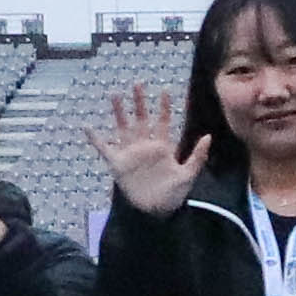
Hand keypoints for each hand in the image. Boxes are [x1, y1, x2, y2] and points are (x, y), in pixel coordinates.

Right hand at [96, 83, 205, 217]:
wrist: (156, 212)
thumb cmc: (174, 195)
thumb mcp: (188, 175)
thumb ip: (197, 156)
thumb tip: (208, 136)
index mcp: (163, 147)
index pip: (164, 122)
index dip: (164, 107)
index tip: (165, 90)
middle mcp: (146, 146)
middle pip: (142, 119)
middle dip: (140, 102)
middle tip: (137, 84)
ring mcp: (131, 153)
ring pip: (123, 127)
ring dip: (119, 112)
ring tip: (115, 95)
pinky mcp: (118, 164)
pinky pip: (104, 149)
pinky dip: (95, 139)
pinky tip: (87, 127)